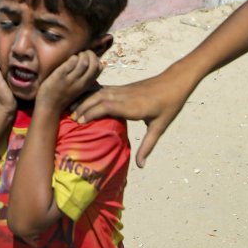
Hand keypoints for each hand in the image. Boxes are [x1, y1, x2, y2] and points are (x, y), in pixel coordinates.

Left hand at [35, 50, 101, 116]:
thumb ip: (84, 80)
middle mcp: (80, 83)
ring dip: (81, 54)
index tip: (89, 57)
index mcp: (86, 85)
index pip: (99, 69)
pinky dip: (71, 58)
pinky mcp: (60, 76)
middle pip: (93, 64)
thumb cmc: (63, 96)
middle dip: (90, 54)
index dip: (96, 60)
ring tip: (76, 55)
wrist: (49, 108)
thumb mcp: (78, 89)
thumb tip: (90, 65)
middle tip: (83, 53)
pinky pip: (70, 62)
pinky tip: (68, 60)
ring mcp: (70, 80)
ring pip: (83, 62)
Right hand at [74, 71, 191, 167]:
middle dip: (83, 107)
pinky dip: (92, 93)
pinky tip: (84, 98)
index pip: (106, 107)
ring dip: (85, 99)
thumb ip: (147, 146)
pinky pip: (104, 89)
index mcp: (134, 106)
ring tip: (72, 109)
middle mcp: (126, 96)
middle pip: (99, 98)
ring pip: (99, 92)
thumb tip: (140, 166)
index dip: (91, 113)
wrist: (175, 81)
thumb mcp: (159, 127)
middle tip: (72, 119)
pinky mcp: (124, 87)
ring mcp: (124, 89)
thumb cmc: (169, 105)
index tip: (80, 122)